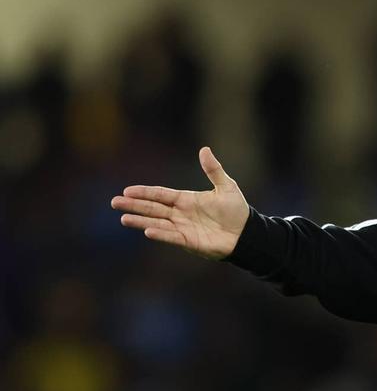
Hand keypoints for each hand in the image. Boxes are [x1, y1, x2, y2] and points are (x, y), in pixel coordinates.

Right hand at [111, 147, 249, 259]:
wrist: (247, 233)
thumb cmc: (237, 210)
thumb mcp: (226, 187)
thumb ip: (213, 170)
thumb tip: (204, 149)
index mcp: (186, 199)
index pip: (160, 194)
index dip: (144, 192)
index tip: (127, 190)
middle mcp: (180, 214)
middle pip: (153, 208)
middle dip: (134, 205)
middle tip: (114, 202)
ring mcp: (183, 228)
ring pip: (157, 222)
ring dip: (141, 221)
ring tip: (124, 218)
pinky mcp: (189, 241)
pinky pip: (172, 237)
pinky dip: (161, 234)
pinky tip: (148, 230)